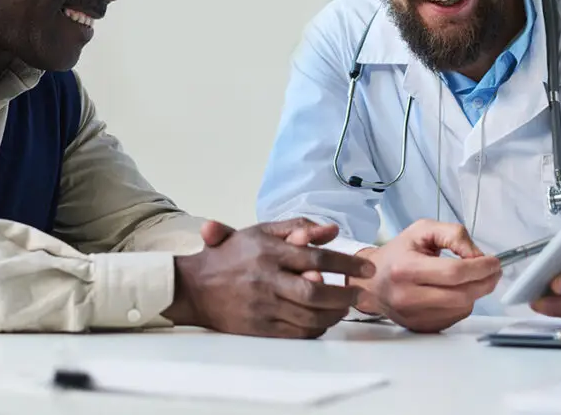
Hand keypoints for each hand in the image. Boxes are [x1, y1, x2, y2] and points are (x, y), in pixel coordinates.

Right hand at [163, 219, 376, 337]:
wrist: (193, 287)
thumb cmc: (229, 255)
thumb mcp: (260, 232)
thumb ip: (296, 227)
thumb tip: (331, 230)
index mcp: (269, 251)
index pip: (317, 256)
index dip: (347, 263)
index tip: (366, 268)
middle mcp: (266, 279)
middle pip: (316, 290)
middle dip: (344, 294)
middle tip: (359, 293)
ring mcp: (263, 305)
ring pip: (309, 315)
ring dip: (334, 314)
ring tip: (345, 307)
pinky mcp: (259, 327)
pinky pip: (297, 332)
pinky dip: (317, 328)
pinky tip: (324, 320)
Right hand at [350, 219, 501, 332]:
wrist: (372, 283)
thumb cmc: (397, 254)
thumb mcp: (421, 231)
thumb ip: (452, 234)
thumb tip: (477, 255)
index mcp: (405, 269)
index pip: (453, 272)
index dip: (480, 267)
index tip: (494, 262)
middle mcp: (408, 296)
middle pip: (463, 294)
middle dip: (486, 281)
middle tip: (493, 270)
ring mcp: (415, 316)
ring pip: (463, 307)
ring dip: (475, 292)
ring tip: (470, 278)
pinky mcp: (422, 327)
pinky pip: (456, 317)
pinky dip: (463, 303)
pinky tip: (454, 291)